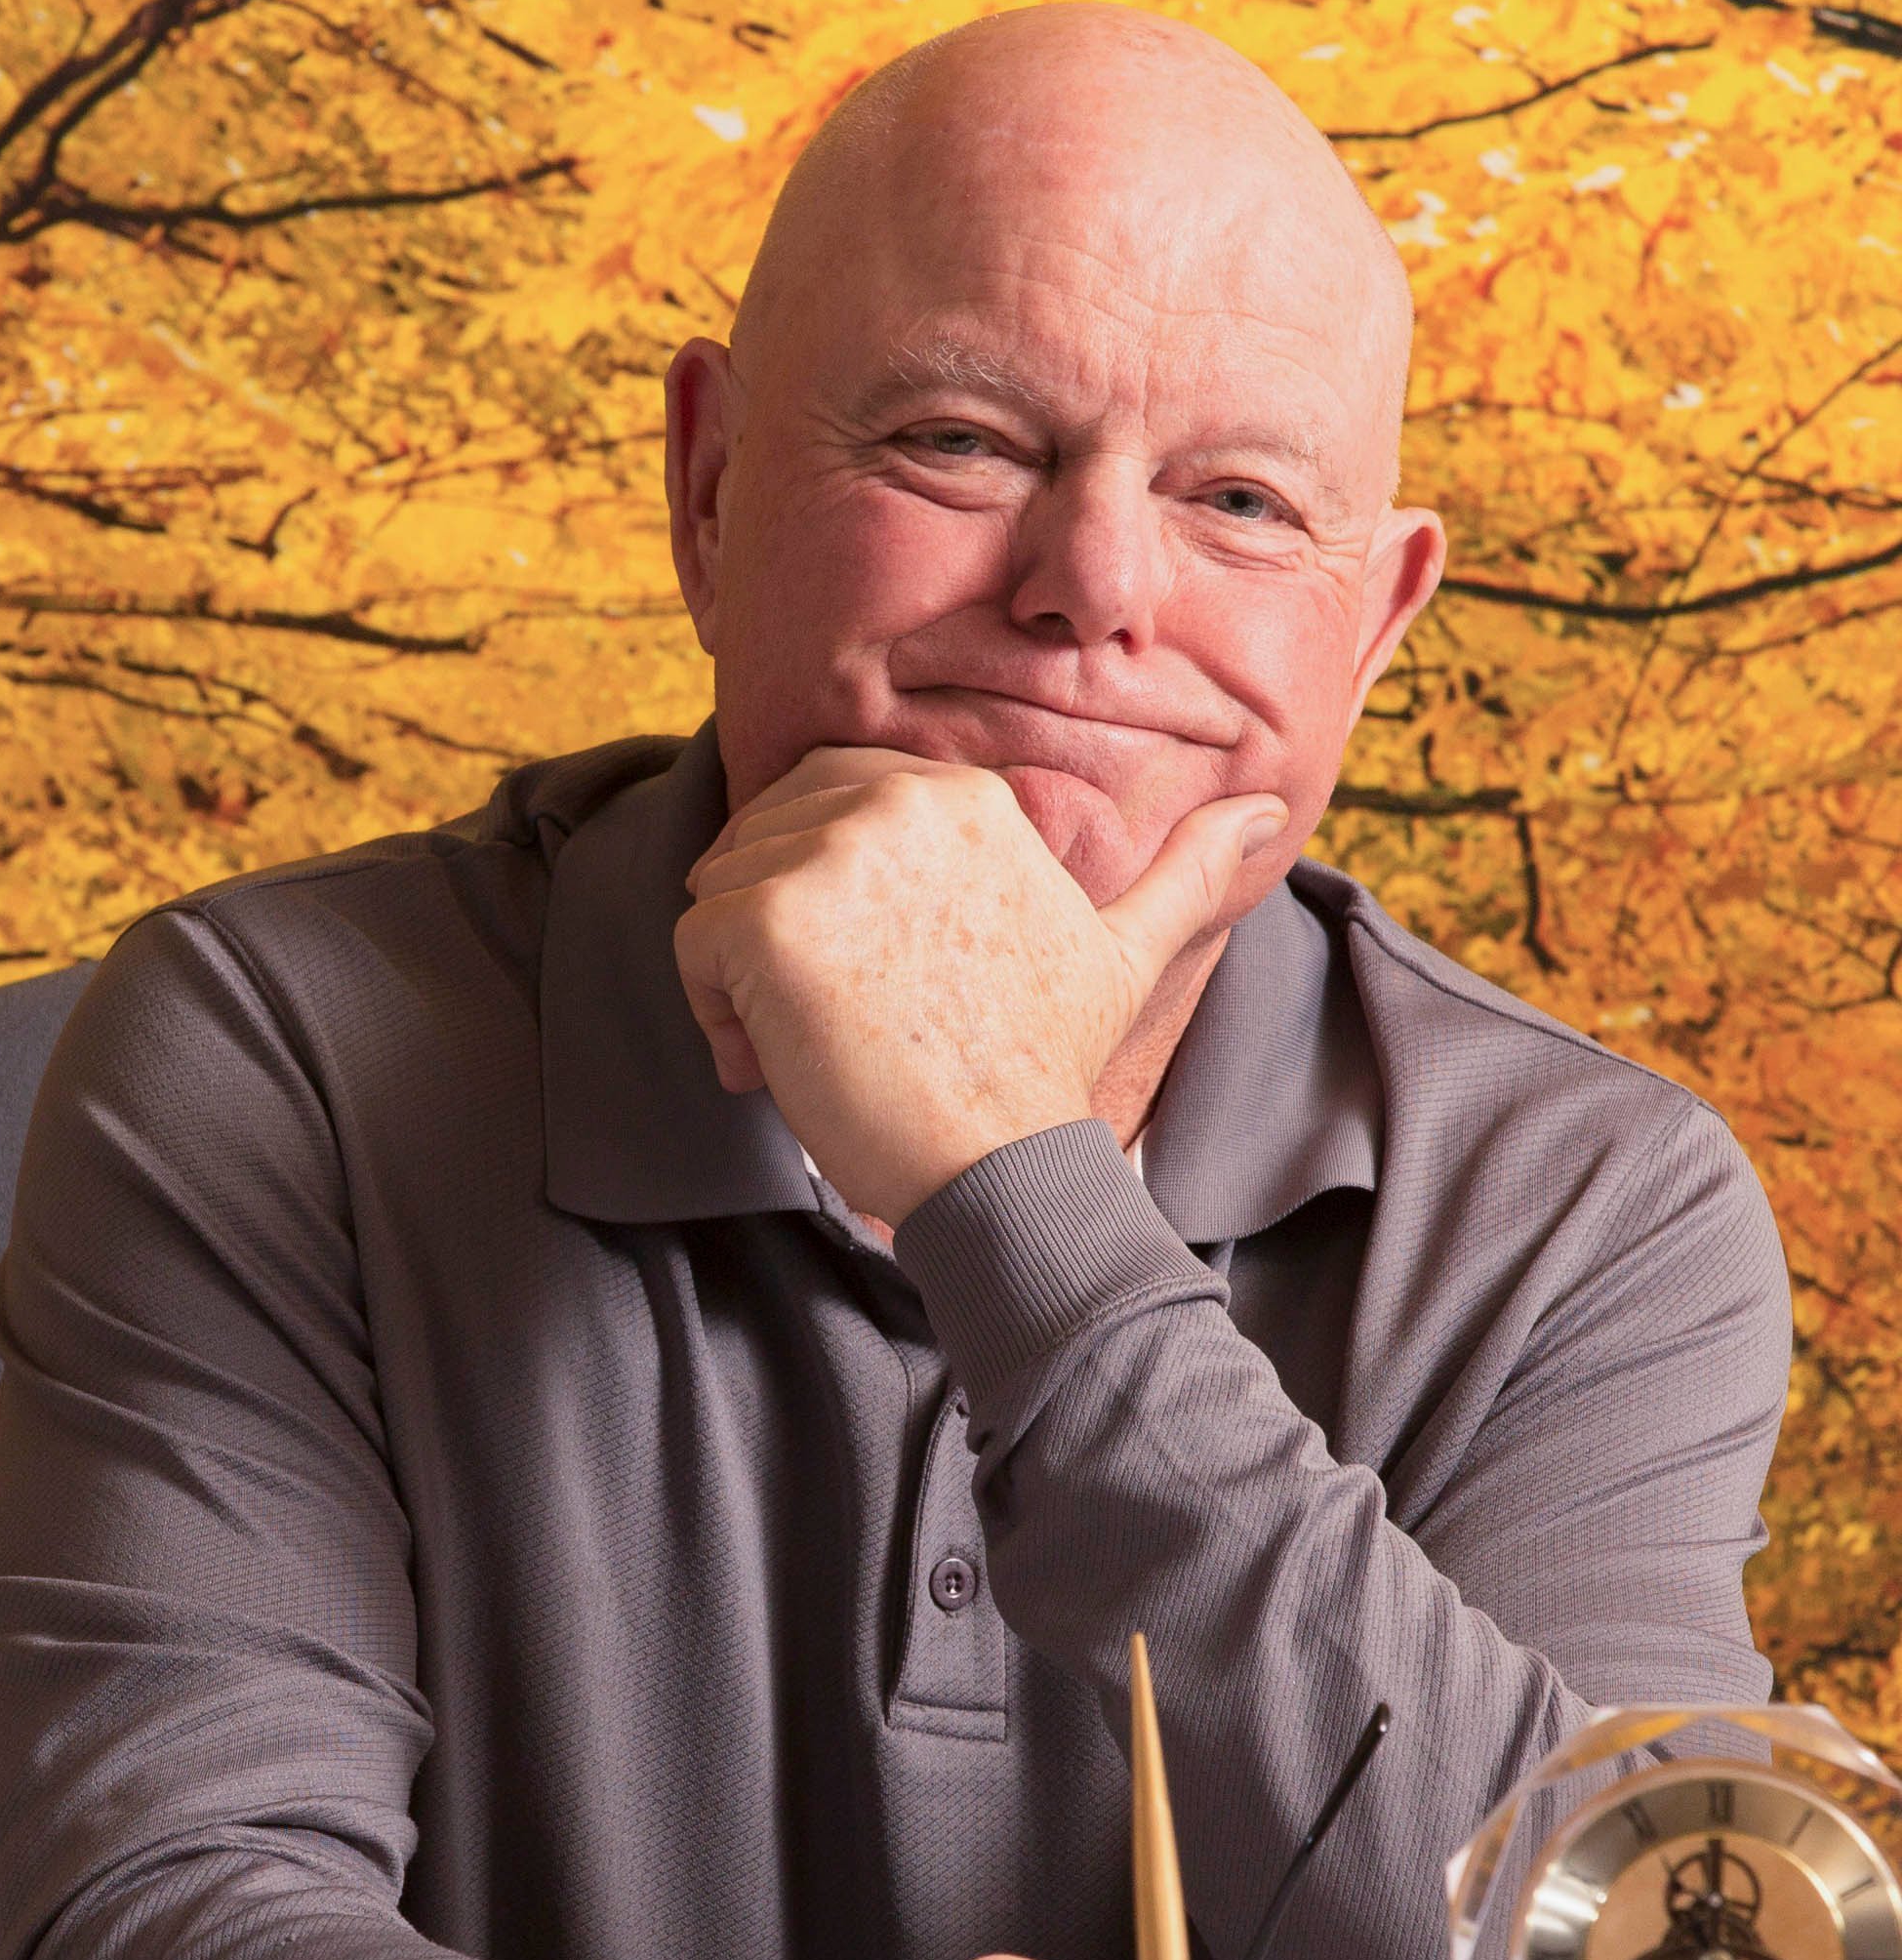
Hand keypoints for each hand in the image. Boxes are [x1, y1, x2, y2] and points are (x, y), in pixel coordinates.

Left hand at [676, 748, 1287, 1227]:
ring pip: (719, 893)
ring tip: (820, 1046)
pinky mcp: (767, 919)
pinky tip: (780, 1066)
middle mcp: (892, 802)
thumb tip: (1269, 804)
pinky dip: (713, 1016)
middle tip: (842, 1025)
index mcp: (958, 794)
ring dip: (744, 980)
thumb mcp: (1126, 952)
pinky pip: (689, 945)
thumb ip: (1185, 872)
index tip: (875, 982)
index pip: (822, 799)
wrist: (1005, 1164)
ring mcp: (827, 856)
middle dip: (777, 935)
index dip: (826, 894)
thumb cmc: (1046, 1069)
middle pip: (760, 840)